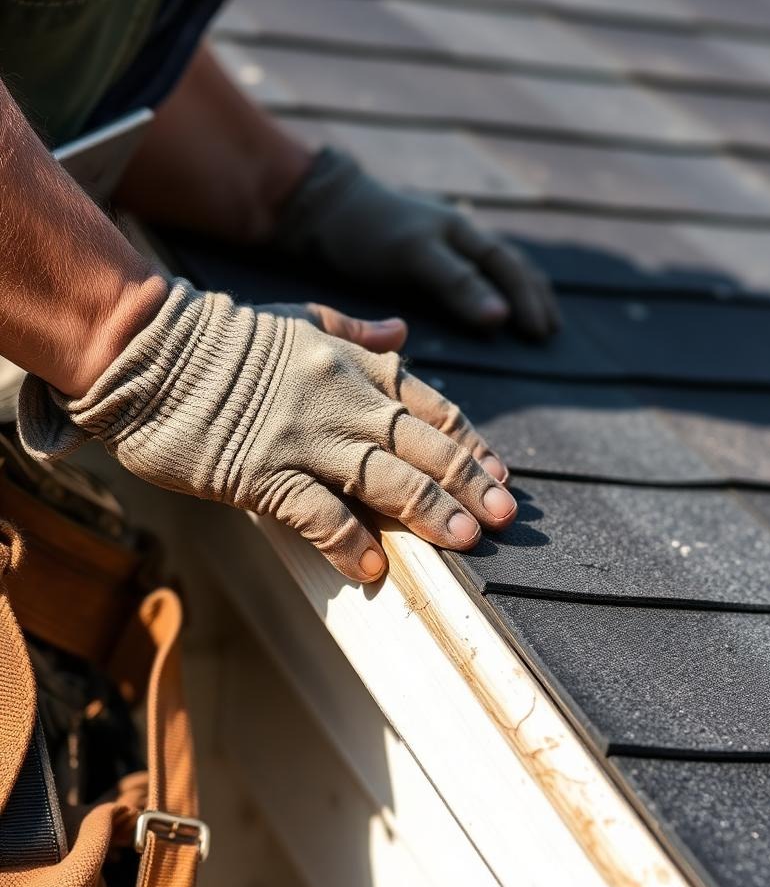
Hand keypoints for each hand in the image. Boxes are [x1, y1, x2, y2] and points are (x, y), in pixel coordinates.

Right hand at [18, 283, 516, 581]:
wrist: (144, 347)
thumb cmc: (219, 335)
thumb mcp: (299, 316)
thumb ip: (356, 332)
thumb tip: (404, 332)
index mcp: (352, 363)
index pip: (429, 406)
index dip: (470, 442)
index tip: (500, 472)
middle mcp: (339, 398)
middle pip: (421, 445)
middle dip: (469, 482)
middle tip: (507, 516)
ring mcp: (302, 436)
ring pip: (385, 478)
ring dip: (430, 512)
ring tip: (467, 539)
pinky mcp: (260, 472)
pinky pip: (316, 512)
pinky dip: (347, 542)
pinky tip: (374, 569)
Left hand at [272, 148, 560, 339]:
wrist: (319, 206)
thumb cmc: (366, 232)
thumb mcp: (413, 256)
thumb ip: (456, 284)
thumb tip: (502, 317)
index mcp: (461, 231)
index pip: (509, 268)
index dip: (529, 300)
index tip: (543, 333)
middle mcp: (456, 233)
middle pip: (508, 264)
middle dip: (533, 295)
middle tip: (551, 329)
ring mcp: (438, 239)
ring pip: (491, 266)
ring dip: (516, 290)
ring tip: (533, 315)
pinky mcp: (417, 251)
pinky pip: (467, 270)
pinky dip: (488, 287)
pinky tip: (484, 300)